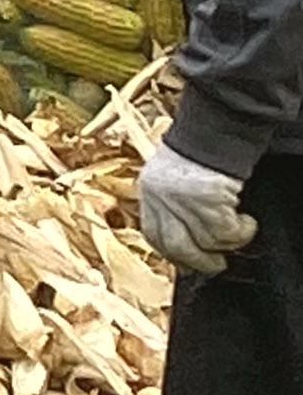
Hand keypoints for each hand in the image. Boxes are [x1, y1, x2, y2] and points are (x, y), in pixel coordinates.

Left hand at [143, 145, 260, 276]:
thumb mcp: (169, 178)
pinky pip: (227, 232)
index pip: (153, 235)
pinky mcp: (210, 199)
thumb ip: (169, 206)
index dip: (172, 254)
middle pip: (177, 246)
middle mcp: (161, 198)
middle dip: (199, 261)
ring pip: (207, 241)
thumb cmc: (196, 153)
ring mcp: (184, 200)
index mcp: (148, 192)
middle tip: (217, 264)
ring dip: (228, 242)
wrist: (215, 130)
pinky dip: (241, 232)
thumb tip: (184, 243)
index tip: (187, 263)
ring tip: (239, 231)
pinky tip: (246, 221)